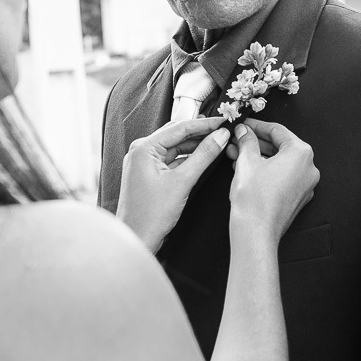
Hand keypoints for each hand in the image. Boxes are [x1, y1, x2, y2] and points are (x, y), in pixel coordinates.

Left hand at [119, 117, 229, 252]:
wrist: (137, 239)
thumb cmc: (151, 215)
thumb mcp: (182, 182)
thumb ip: (204, 156)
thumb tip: (220, 136)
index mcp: (144, 148)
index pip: (180, 127)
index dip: (205, 124)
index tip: (224, 121)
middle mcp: (141, 151)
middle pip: (177, 134)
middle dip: (201, 131)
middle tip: (223, 129)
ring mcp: (144, 162)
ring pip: (175, 146)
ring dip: (196, 144)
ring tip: (217, 141)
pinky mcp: (150, 174)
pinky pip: (172, 159)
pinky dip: (188, 157)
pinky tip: (203, 157)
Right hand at [228, 118, 317, 243]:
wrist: (256, 232)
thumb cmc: (254, 200)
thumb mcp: (247, 160)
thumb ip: (247, 140)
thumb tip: (245, 131)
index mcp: (301, 153)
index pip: (277, 130)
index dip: (256, 125)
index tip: (244, 124)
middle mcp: (309, 168)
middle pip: (280, 146)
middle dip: (256, 142)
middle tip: (238, 138)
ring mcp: (305, 185)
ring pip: (279, 162)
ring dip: (258, 156)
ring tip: (236, 153)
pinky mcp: (297, 197)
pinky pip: (282, 176)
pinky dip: (265, 170)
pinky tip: (246, 168)